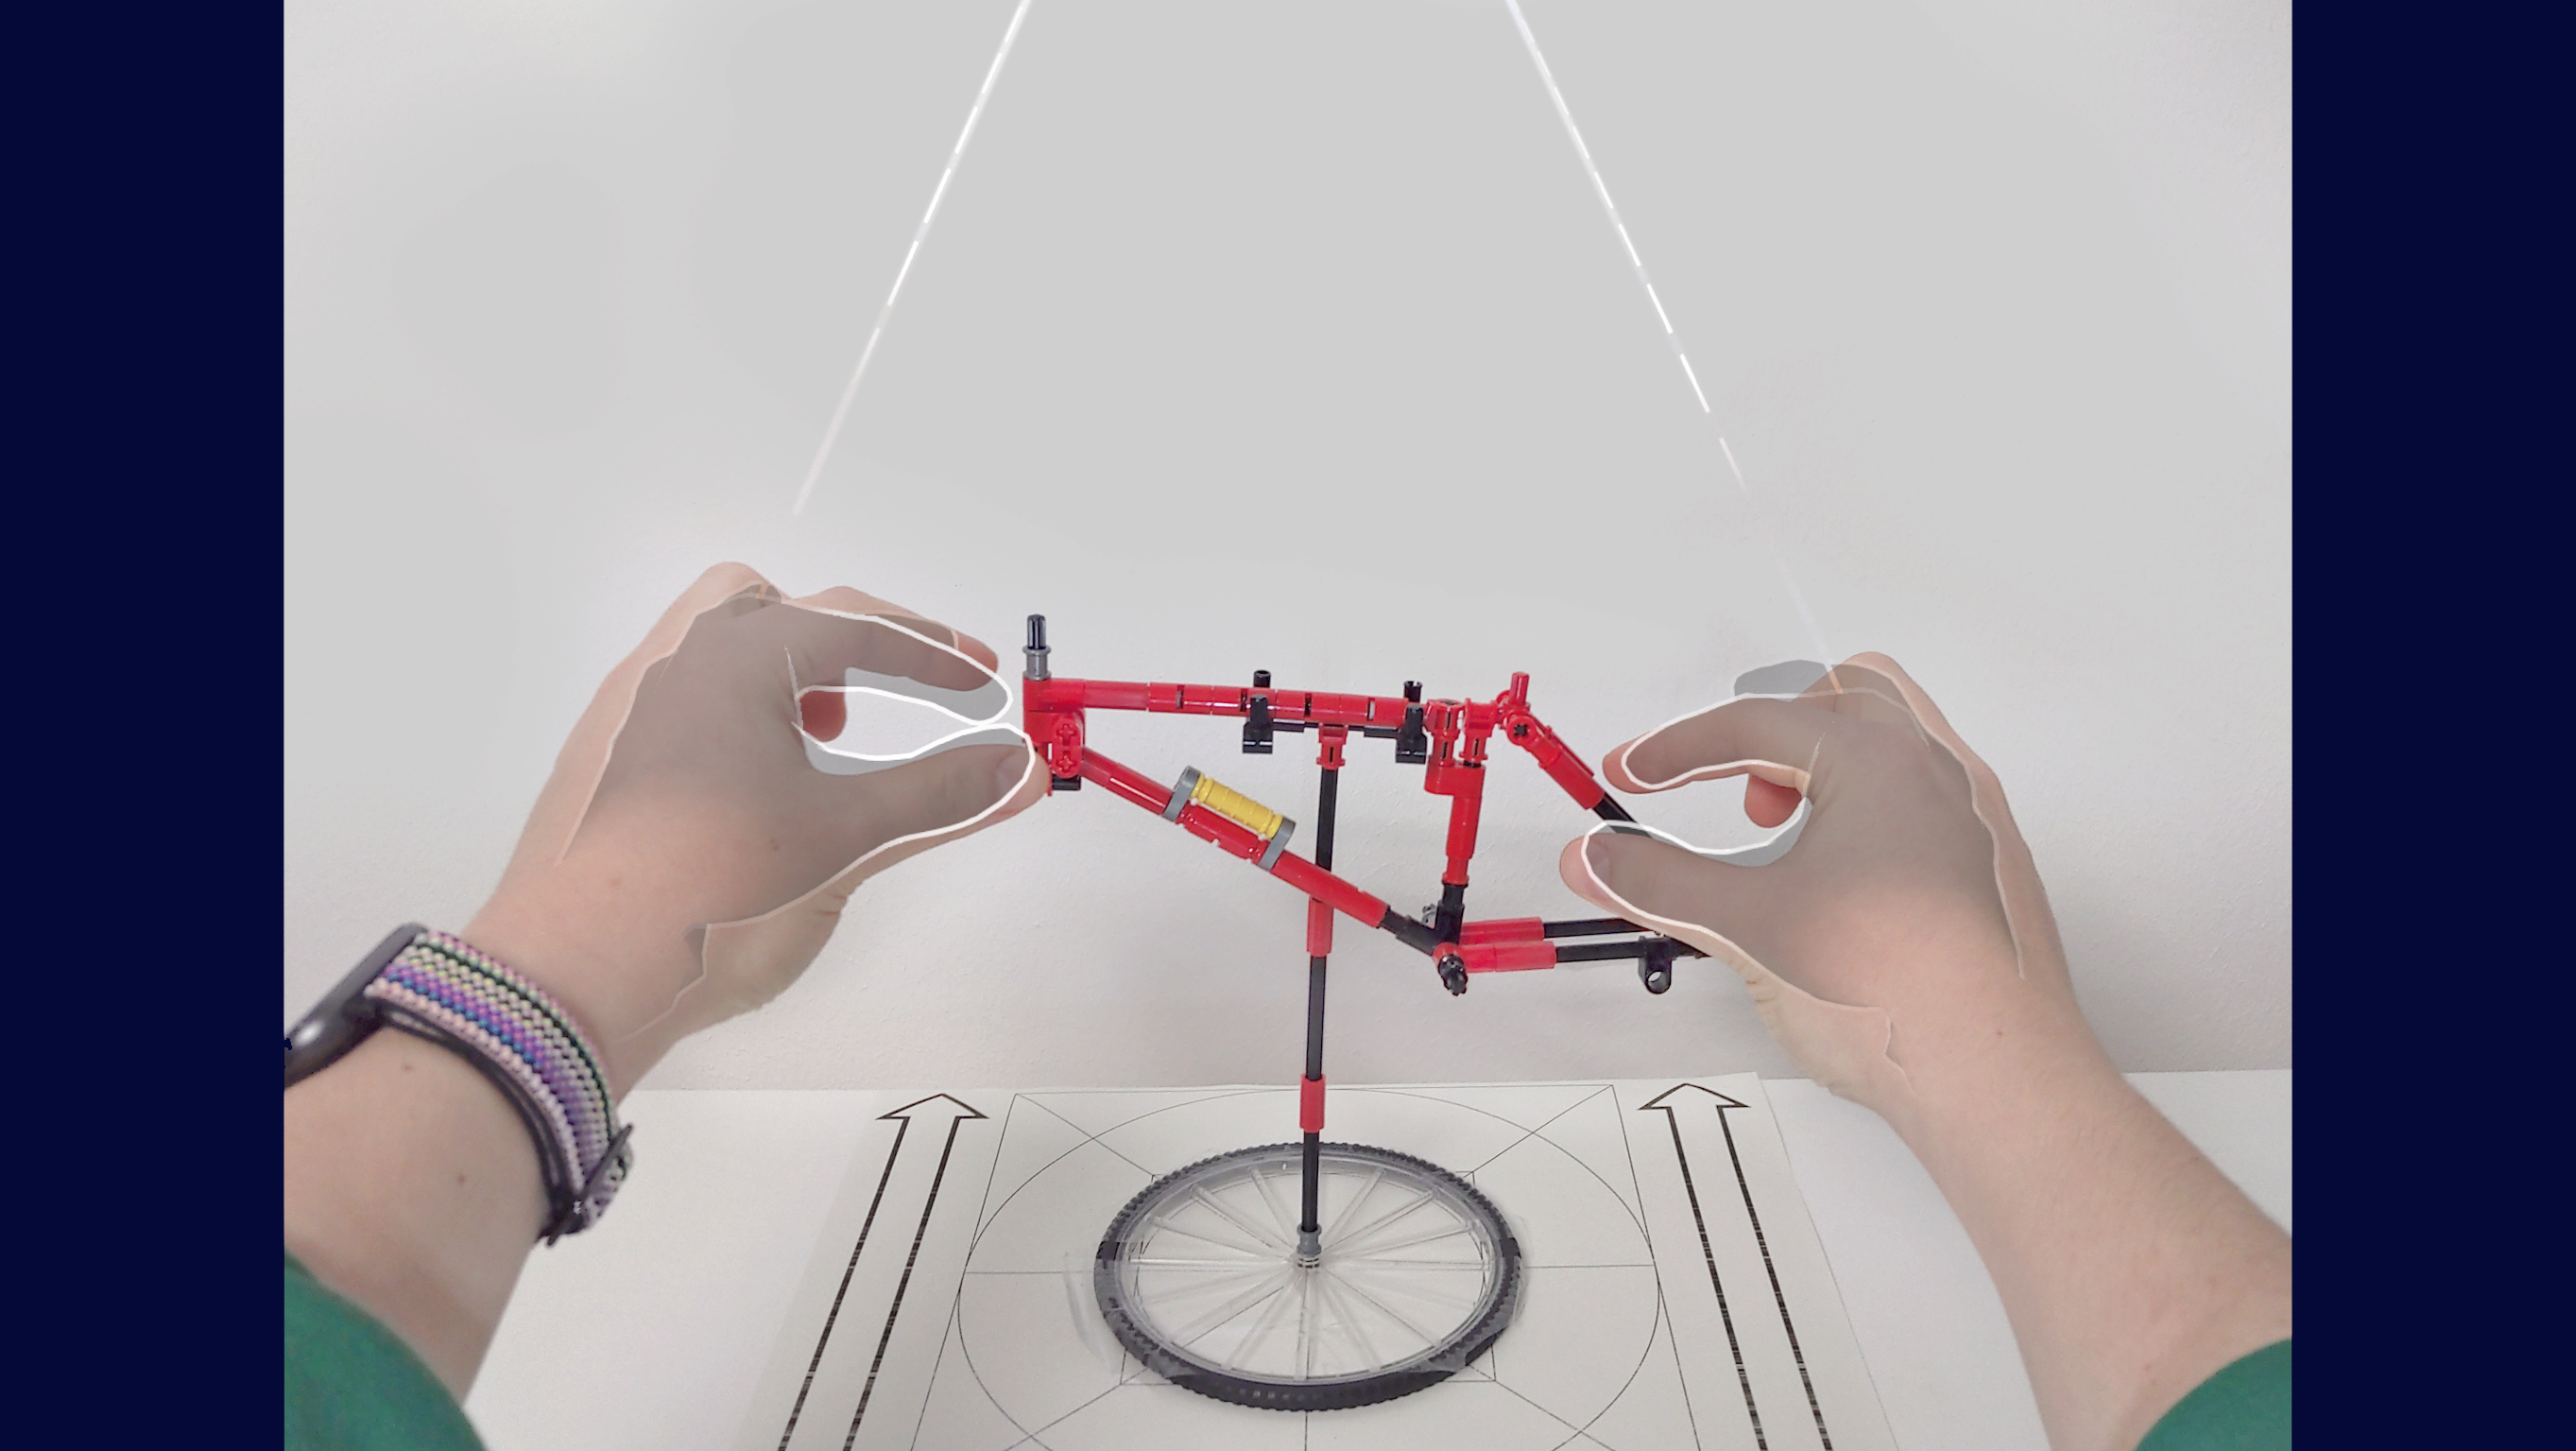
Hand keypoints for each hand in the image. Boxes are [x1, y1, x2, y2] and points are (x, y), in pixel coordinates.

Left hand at [464, 563, 1043, 1091]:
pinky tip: (757, 780)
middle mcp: (675, 659)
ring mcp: (627, 704)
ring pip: (718, 639)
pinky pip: (683, 690)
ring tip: (829, 732)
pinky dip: (740, 705)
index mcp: (738, 656)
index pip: (860, 629)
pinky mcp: (600, 754)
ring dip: (789, 665)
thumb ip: (942, 797)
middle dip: (863, 642)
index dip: (936, 656)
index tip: (986, 685)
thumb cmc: (711, 897)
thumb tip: (1020, 769)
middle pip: (783, 607)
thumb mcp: (847, 842)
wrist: (571, 974)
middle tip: (921, 687)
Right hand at [1559, 652, 2084, 1118]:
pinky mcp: (1993, 873)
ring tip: (1782, 836)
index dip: (1678, 748)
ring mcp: (1978, 822)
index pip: (1757, 721)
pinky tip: (1840, 885)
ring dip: (1825, 769)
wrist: (1998, 1079)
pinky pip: (1925, 804)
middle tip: (1726, 781)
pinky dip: (1868, 815)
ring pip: (1895, 747)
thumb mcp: (1747, 926)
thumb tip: (1600, 856)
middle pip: (1844, 696)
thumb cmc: (1904, 996)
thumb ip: (1658, 879)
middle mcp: (1941, 774)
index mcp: (1882, 760)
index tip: (1636, 773)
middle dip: (1771, 729)